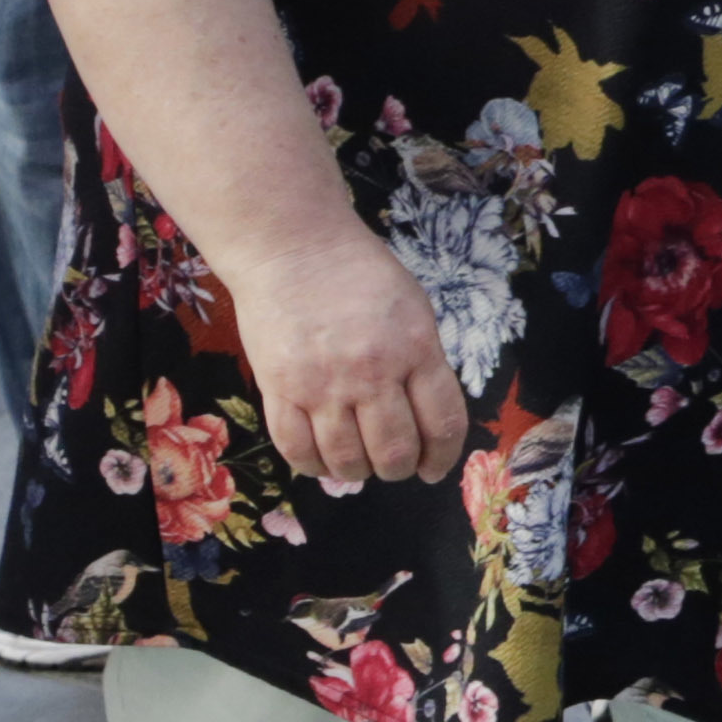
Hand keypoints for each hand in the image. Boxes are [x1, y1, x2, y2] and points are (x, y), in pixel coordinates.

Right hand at [216, 216, 467, 486]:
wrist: (294, 249)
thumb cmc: (362, 275)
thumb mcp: (415, 311)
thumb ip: (423, 362)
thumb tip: (427, 416)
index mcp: (417, 350)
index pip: (442, 423)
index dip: (443, 457)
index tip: (434, 469)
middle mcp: (373, 373)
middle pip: (394, 451)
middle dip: (400, 470)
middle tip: (396, 467)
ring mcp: (322, 385)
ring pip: (346, 459)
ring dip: (358, 472)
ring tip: (360, 465)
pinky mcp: (279, 390)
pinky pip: (296, 449)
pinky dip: (313, 466)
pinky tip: (322, 462)